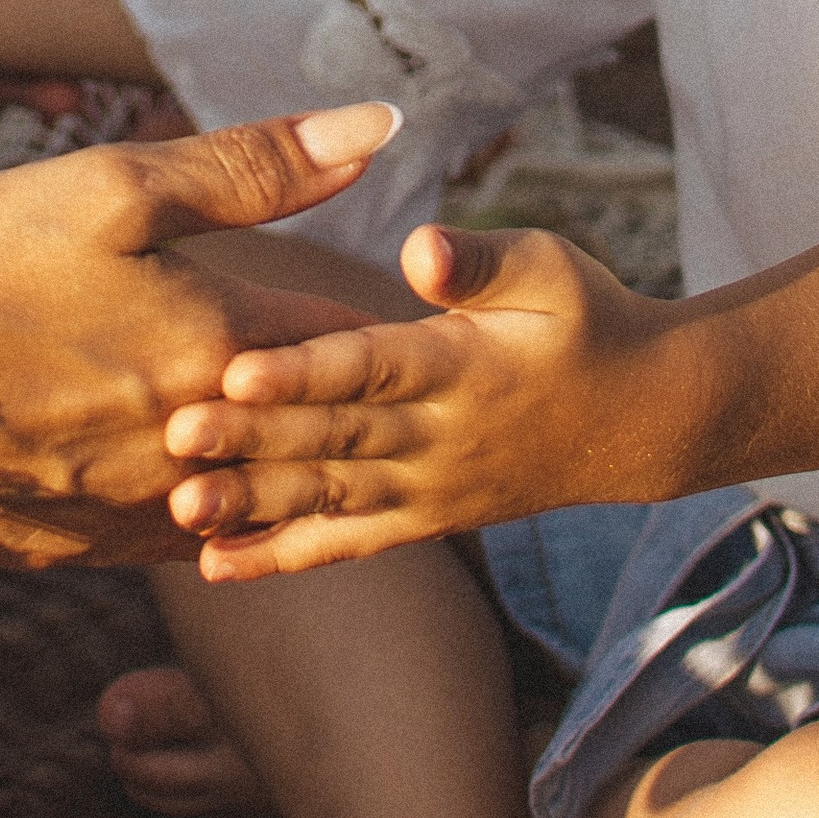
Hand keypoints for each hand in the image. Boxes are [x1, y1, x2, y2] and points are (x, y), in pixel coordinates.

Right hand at [0, 102, 402, 569]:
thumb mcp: (110, 187)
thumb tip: (378, 126)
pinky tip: (174, 471)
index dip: (378, 323)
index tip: (393, 313)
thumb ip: (251, 165)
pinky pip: (177, 536)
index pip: (355, 342)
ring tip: (258, 423)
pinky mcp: (84, 548)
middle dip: (335, 403)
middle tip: (350, 382)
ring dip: (265, 460)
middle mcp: (202, 445)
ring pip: (251, 492)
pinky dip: (193, 506)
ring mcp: (144, 511)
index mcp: (222, 346)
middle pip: (317, 433)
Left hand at [161, 218, 673, 578]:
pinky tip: (214, 568)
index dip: (306, 371)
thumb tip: (422, 249)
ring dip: (257, 504)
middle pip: (336, 436)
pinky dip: (284, 557)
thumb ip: (482, 260)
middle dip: (255, 437)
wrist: (642, 419)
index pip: (371, 367)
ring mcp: (431, 487)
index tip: (238, 368)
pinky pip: (348, 544)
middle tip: (176, 433)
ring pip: (332, 497)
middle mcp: (441, 435)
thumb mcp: (553, 268)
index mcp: (462, 365)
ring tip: (181, 507)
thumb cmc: (586, 319)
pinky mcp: (425, 519)